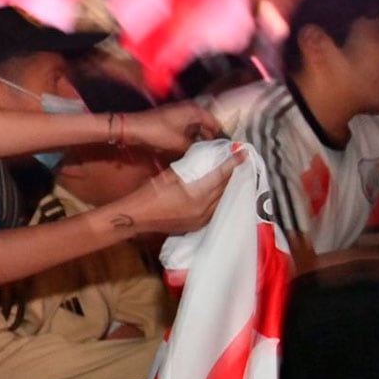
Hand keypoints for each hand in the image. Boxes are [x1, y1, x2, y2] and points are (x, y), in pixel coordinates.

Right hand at [114, 147, 241, 237]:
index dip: (233, 162)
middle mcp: (203, 208)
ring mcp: (201, 219)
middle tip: (239, 162)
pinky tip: (220, 193)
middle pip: (225, 188)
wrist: (136, 217)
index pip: (221, 175)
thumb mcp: (169, 176)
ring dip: (228, 187)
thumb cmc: (148, 194)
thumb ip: (189, 168)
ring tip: (233, 176)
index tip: (243, 152)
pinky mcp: (197, 225)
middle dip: (233, 174)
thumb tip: (204, 159)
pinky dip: (219, 199)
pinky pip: (215, 210)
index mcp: (196, 194)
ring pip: (222, 200)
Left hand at [121, 102, 220, 153]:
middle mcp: (188, 109)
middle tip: (214, 152)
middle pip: (205, 124)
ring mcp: (178, 114)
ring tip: (203, 153)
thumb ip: (195, 147)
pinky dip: (189, 137)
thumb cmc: (155, 131)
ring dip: (199, 139)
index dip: (219, 135)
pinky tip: (188, 148)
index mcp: (194, 110)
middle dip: (209, 138)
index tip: (224, 147)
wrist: (132, 128)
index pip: (214, 122)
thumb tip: (206, 153)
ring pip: (195, 127)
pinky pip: (185, 129)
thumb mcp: (179, 143)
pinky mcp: (170, 120)